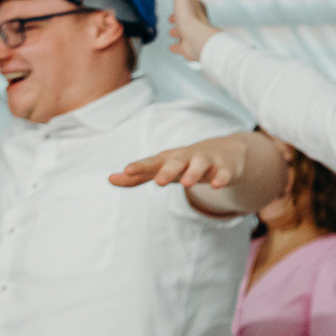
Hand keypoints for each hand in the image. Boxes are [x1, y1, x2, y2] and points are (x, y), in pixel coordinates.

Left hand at [110, 134, 256, 191]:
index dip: (140, 167)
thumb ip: (138, 175)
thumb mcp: (163, 168)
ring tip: (187, 184)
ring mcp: (208, 161)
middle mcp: (187, 157)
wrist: (225, 150)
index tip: (127, 171)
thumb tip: (109, 179)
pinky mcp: (226, 168)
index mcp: (170, 159)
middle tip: (159, 182)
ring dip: (194, 173)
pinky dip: (221, 177)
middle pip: (176, 162)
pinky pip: (224, 173)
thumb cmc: (186, 162)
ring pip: (200, 165)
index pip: (152, 162)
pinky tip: (218, 185)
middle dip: (168, 171)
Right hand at [167, 0, 219, 65]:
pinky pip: (182, 47)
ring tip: (173, 31)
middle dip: (180, 18)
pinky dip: (177, 47)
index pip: (190, 2)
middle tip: (173, 18)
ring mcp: (192, 35)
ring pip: (185, 32)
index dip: (184, 1)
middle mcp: (196, 22)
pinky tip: (173, 47)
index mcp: (196, 8)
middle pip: (187, 18)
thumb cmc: (191, 18)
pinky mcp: (189, 47)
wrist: (196, 40)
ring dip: (178, 31)